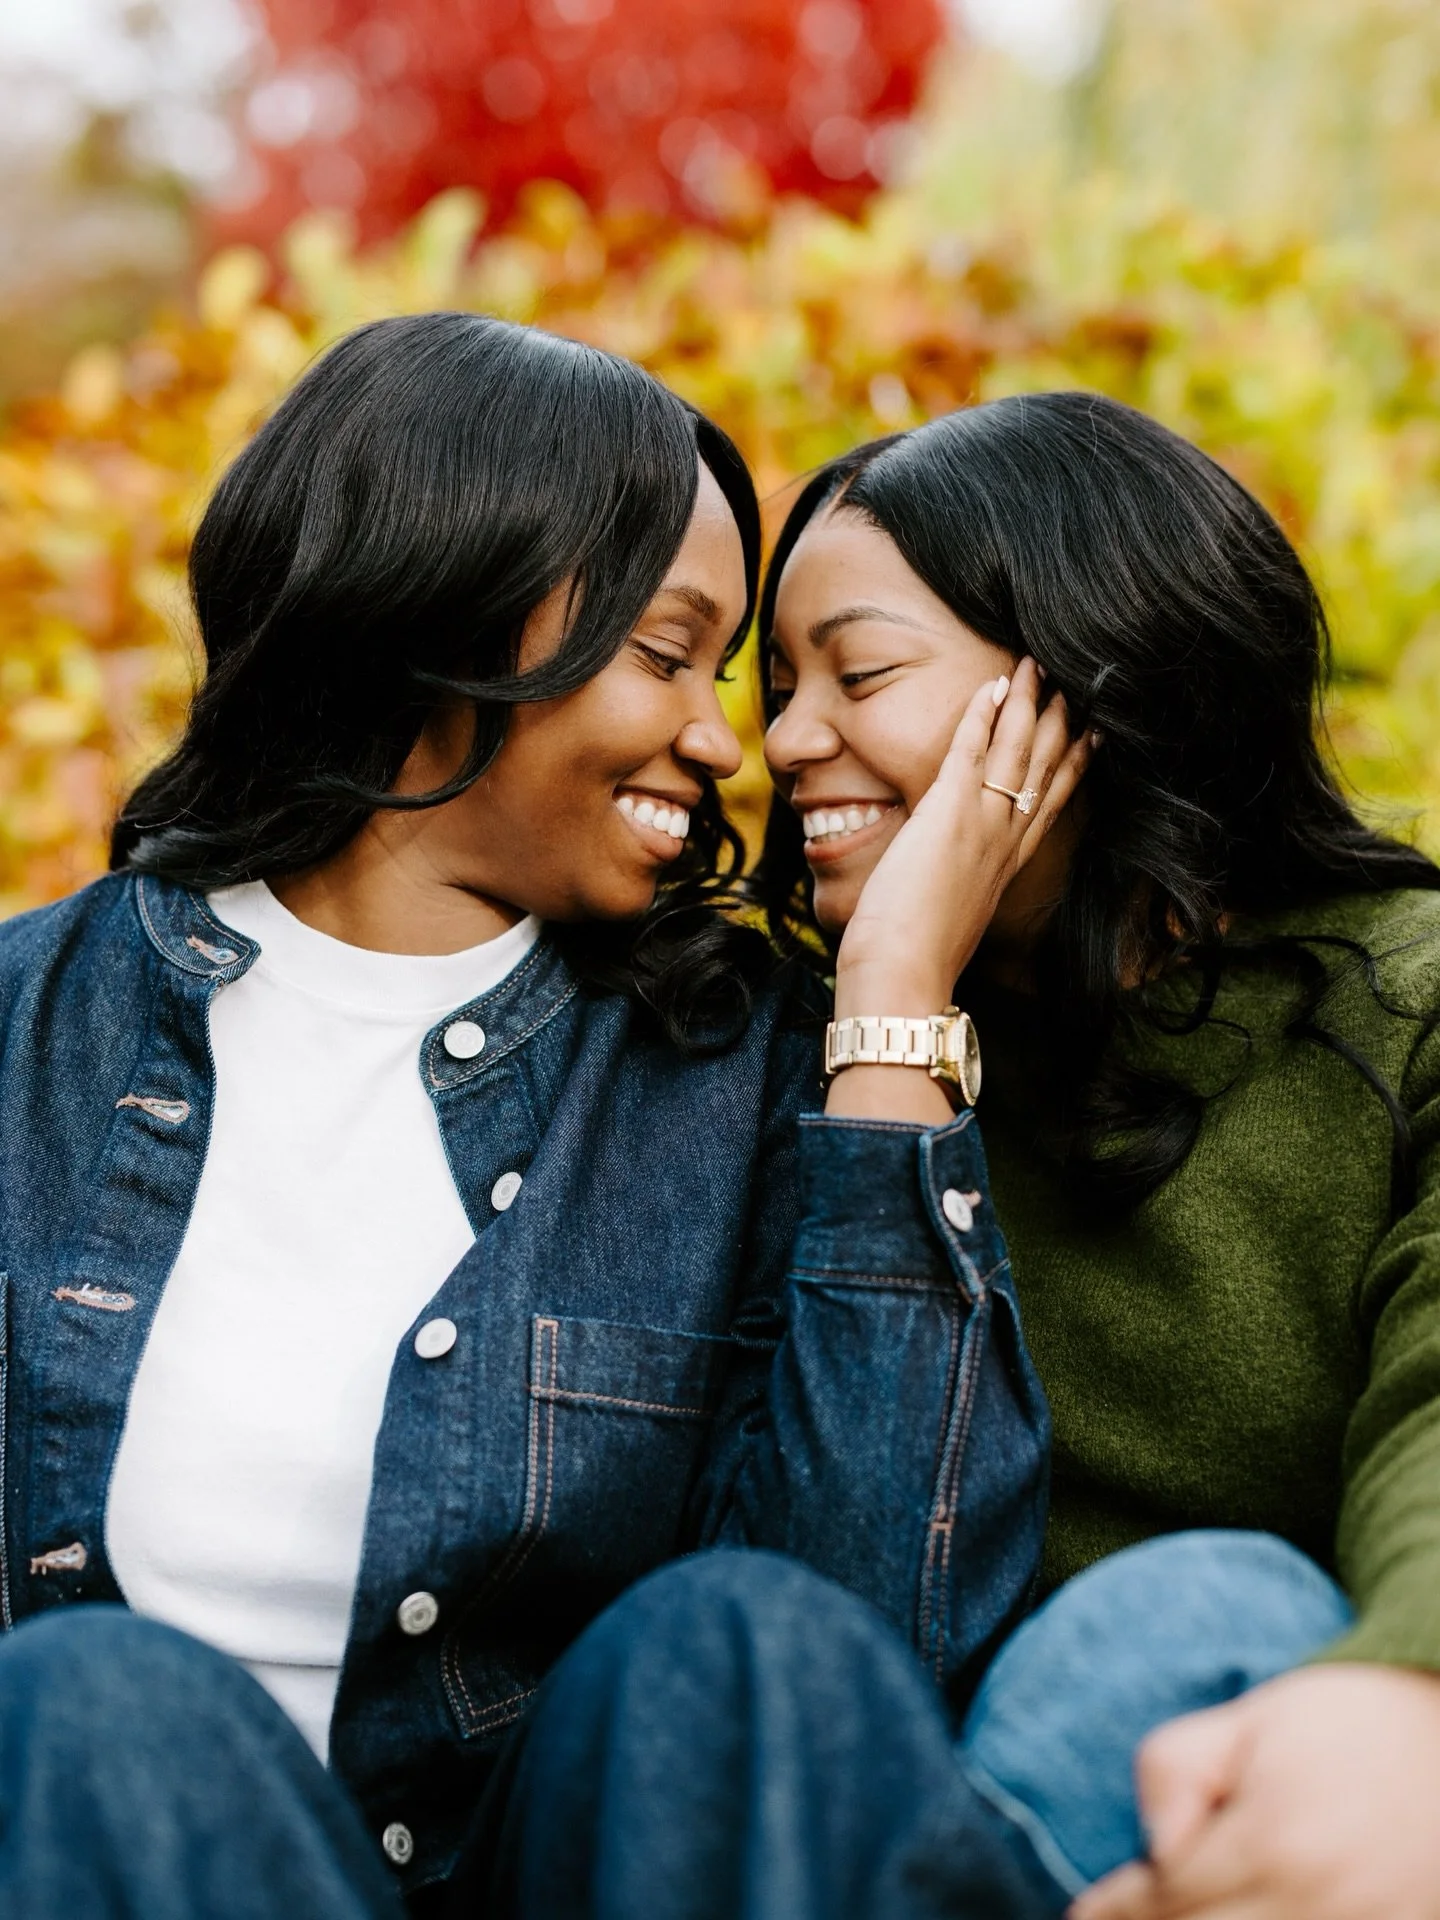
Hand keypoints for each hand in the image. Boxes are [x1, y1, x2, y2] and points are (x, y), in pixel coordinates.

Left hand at [833, 656, 1089, 1020]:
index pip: (1049, 805)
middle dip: (1062, 723)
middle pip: (1046, 770)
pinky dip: (984, 714)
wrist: (905, 970)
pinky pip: (972, 749)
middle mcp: (1005, 840)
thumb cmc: (915, 956)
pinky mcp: (949, 810)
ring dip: (1029, 704)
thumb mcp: (951, 916)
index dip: (1072, 767)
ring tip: (1038, 666)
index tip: (1092, 736)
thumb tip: (946, 887)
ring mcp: (982, 823)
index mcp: (1007, 866)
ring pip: (1018, 751)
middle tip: (1078, 686)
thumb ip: (958, 889)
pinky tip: (995, 686)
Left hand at [1071, 1664, 1439, 1919]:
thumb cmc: (1351, 1723)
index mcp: (1276, 1844)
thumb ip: (1179, 1768)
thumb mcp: (1254, 1719)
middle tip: (1116, 1919)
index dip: (1116, 1911)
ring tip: (1168, 1917)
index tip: (1084, 1915)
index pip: (1167, 1900)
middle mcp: (1321, 1909)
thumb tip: (1152, 1846)